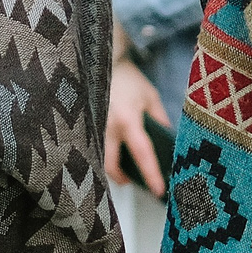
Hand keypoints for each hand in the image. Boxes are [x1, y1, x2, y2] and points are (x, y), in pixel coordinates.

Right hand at [104, 57, 167, 195]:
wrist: (101, 62)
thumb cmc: (129, 79)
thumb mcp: (150, 97)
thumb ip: (159, 120)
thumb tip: (167, 141)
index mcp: (127, 119)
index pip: (142, 153)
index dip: (151, 174)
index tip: (159, 191)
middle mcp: (107, 126)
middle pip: (111, 165)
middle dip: (121, 178)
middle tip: (131, 181)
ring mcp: (92, 127)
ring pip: (98, 159)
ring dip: (110, 168)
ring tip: (121, 170)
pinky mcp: (84, 126)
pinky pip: (91, 148)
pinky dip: (100, 155)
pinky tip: (108, 154)